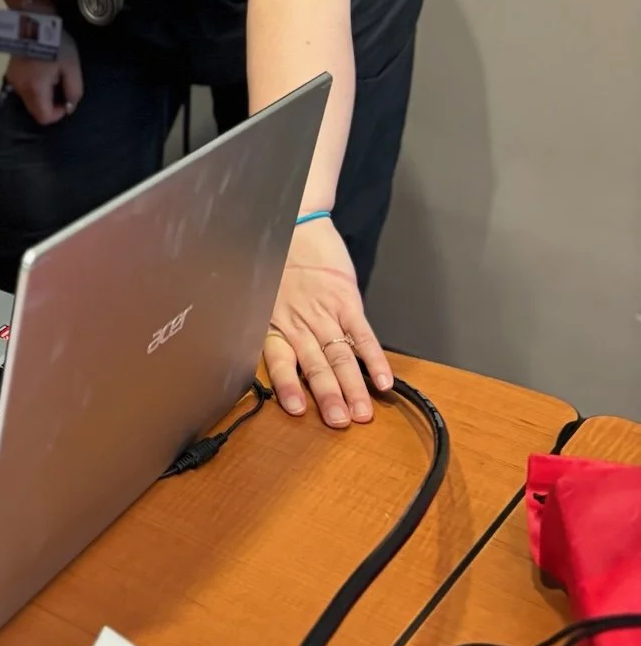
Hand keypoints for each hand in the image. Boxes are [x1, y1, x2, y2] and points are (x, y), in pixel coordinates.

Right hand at [5, 30, 83, 124]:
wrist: (34, 21)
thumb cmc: (56, 45)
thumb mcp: (72, 67)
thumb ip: (73, 91)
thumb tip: (69, 106)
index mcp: (35, 89)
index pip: (44, 117)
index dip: (58, 114)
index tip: (66, 100)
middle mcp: (20, 89)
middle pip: (35, 111)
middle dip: (50, 104)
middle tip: (60, 85)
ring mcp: (12, 80)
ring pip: (29, 100)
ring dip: (42, 95)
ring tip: (51, 74)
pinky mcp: (10, 72)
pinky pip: (24, 88)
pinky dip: (34, 86)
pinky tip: (41, 70)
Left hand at [263, 217, 392, 428]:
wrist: (294, 223)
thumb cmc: (275, 264)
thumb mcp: (261, 297)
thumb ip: (270, 329)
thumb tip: (272, 363)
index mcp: (274, 322)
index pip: (278, 360)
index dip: (288, 385)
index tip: (296, 409)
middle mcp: (299, 320)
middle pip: (315, 363)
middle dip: (328, 396)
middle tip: (339, 423)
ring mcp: (325, 311)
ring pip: (340, 355)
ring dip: (352, 386)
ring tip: (362, 413)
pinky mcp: (348, 300)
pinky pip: (362, 334)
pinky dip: (374, 358)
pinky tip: (384, 381)